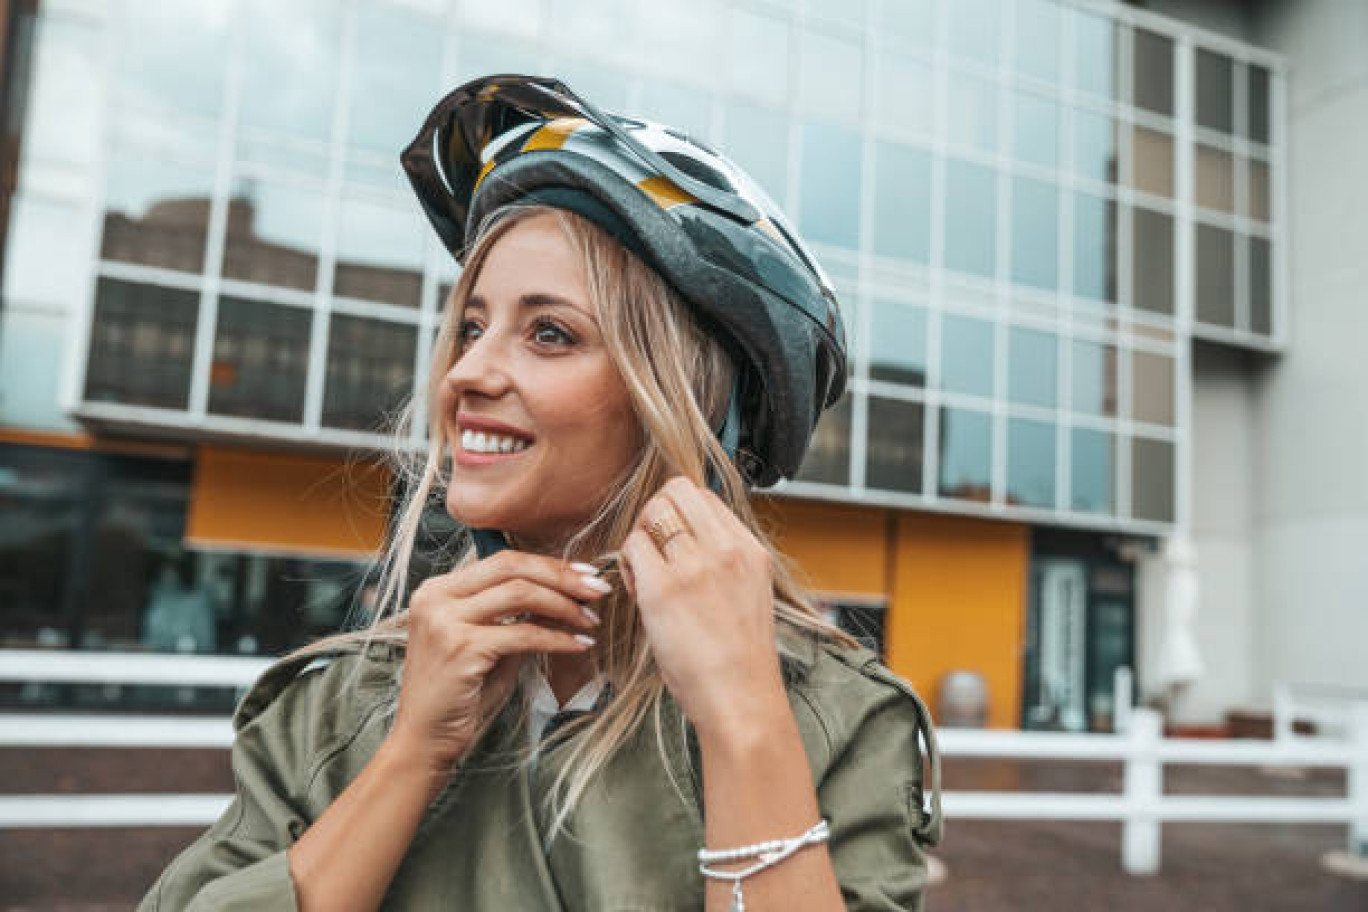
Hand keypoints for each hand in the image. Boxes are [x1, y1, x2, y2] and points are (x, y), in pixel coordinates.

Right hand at [387, 551, 609, 778]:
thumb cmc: (460, 695)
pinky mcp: (461, 648)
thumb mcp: (491, 645)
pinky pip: (524, 634)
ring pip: (520, 594)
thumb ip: (520, 616)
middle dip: (562, 576)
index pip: (503, 560)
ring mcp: (445, 621)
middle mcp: (436, 598)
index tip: (585, 574)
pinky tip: (579, 645)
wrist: (425, 741)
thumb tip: (568, 592)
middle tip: (597, 589)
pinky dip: (558, 638)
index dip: (549, 564)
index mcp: (438, 590)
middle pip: (512, 567)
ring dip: (564, 606)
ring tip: (590, 621)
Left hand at [619, 477, 786, 743]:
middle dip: (655, 513)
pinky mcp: (664, 588)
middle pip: (677, 490)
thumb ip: (723, 560)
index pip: (704, 496)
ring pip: (652, 511)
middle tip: (652, 549)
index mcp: (749, 549)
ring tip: (644, 572)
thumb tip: (685, 537)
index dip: (679, 514)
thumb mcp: (747, 593)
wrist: (740, 699)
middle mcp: (727, 549)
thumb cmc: (738, 658)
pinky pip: (632, 545)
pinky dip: (627, 563)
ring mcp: (696, 565)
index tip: (674, 544)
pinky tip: (637, 591)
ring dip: (639, 536)